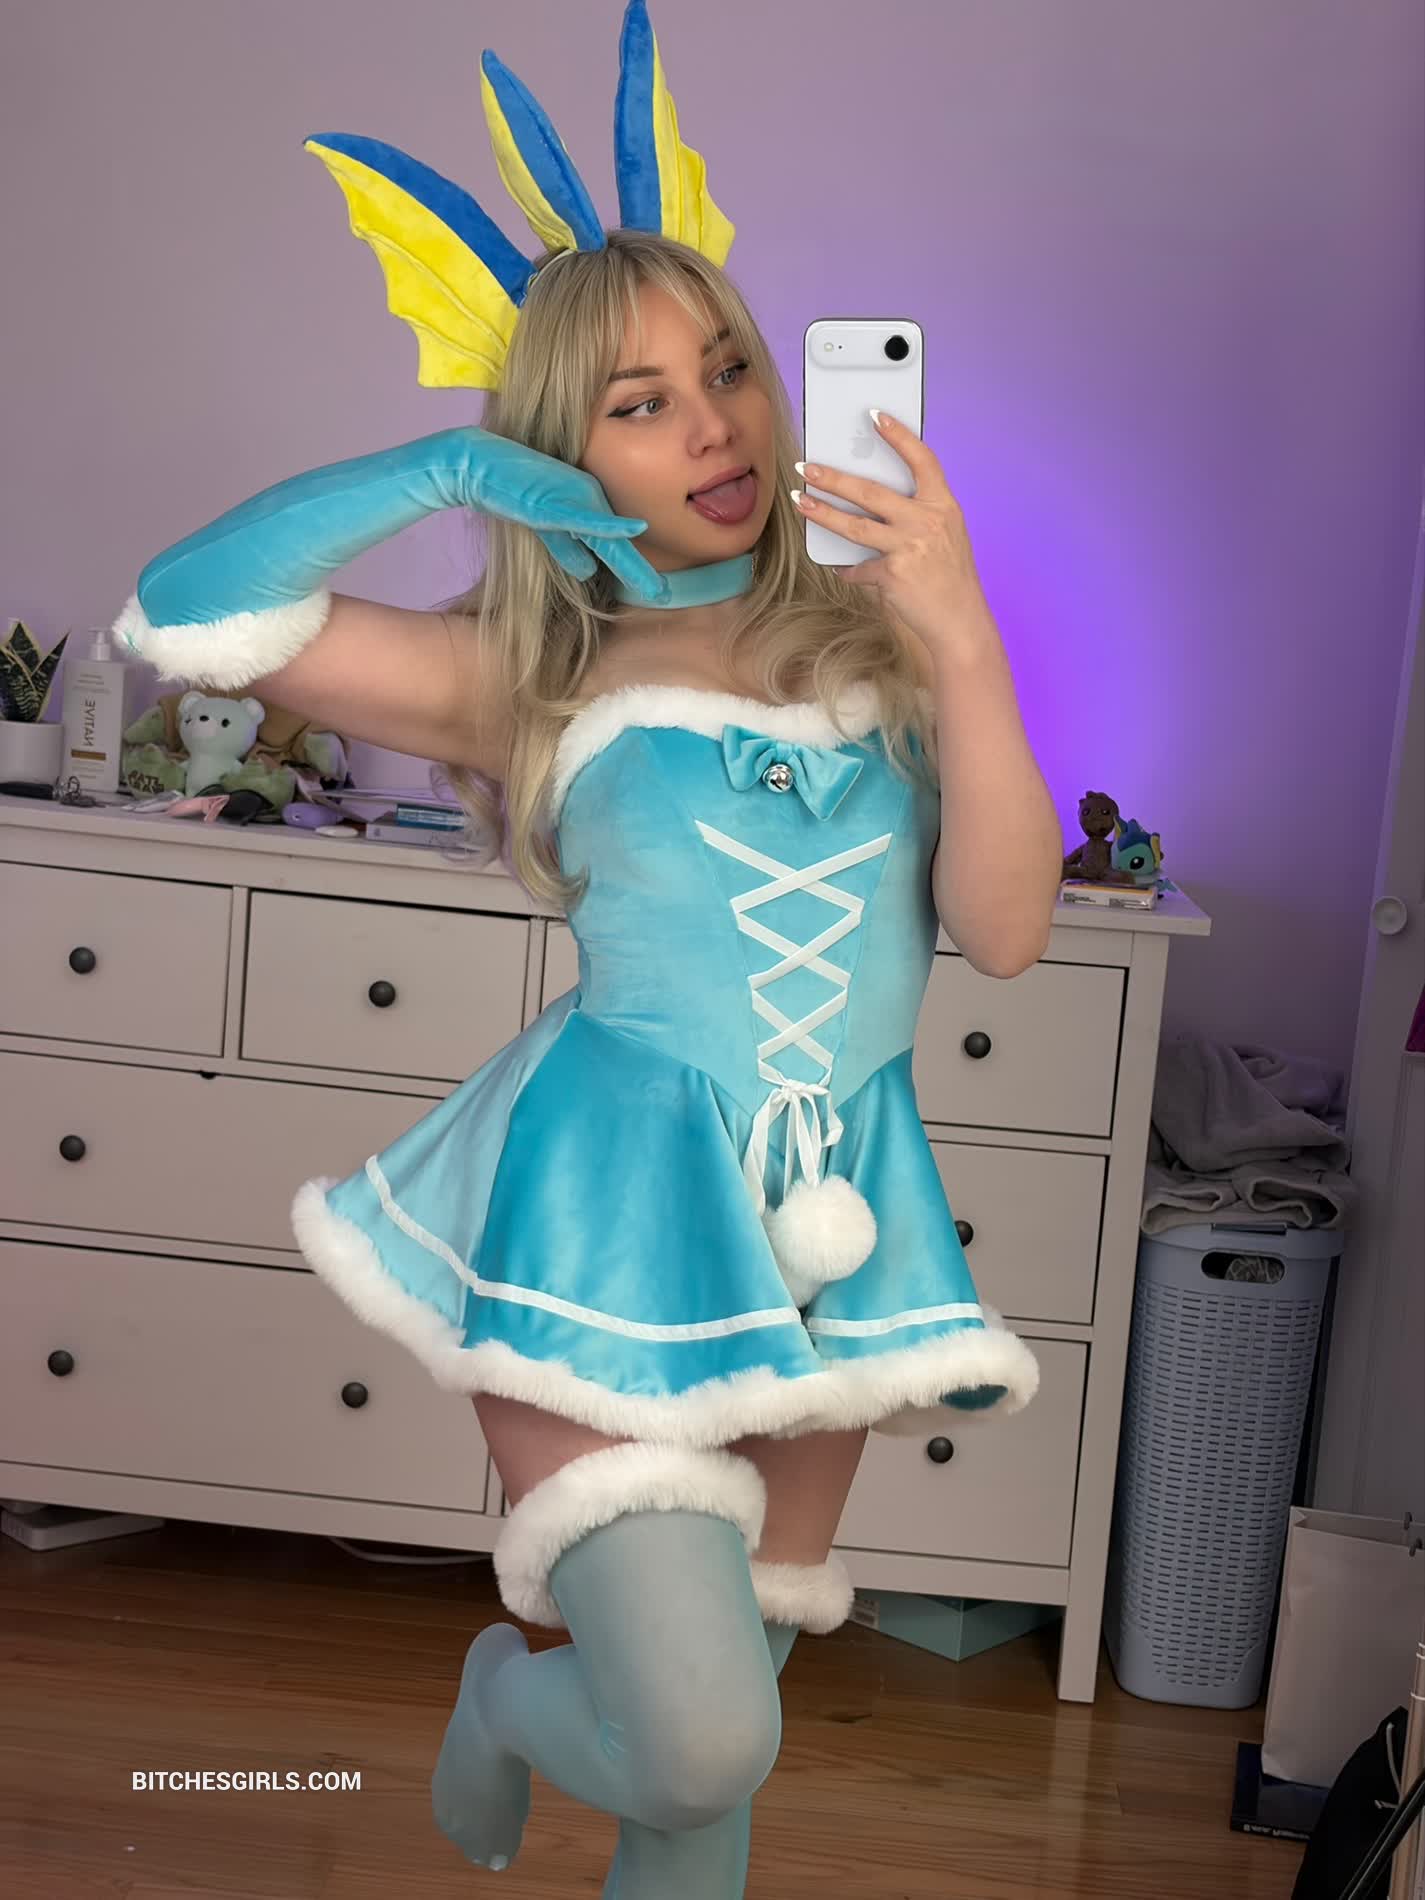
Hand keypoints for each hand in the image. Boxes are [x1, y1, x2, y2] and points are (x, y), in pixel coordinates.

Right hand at [456, 430, 670, 605]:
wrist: (481, 464)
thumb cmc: (511, 489)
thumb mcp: (545, 525)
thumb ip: (566, 546)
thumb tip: (588, 571)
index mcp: (586, 510)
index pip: (613, 547)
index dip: (633, 569)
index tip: (656, 592)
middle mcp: (588, 502)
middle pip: (616, 545)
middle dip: (639, 572)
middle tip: (664, 595)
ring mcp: (573, 499)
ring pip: (607, 537)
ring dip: (631, 563)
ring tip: (655, 588)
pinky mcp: (556, 499)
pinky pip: (586, 516)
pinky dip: (611, 525)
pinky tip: (634, 529)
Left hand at [792, 411, 988, 657]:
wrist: (960, 620)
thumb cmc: (951, 577)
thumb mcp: (946, 535)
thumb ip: (919, 514)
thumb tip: (875, 502)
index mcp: (943, 506)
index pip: (922, 460)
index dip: (899, 436)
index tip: (875, 416)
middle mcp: (927, 522)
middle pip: (871, 492)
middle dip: (834, 478)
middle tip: (807, 467)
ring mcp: (909, 548)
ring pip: (854, 526)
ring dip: (822, 513)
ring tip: (801, 501)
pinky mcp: (893, 574)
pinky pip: (859, 568)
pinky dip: (849, 571)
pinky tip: (843, 570)